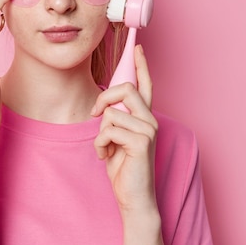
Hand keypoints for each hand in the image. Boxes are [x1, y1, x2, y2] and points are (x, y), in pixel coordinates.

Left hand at [93, 45, 157, 213]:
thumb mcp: (116, 138)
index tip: (137, 47)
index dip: (141, 65)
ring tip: (106, 149)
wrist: (133, 197)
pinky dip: (100, 145)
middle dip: (103, 99)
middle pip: (124, 89)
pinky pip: (108, 130)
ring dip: (100, 133)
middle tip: (94, 115)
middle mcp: (150, 120)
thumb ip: (116, 119)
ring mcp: (148, 130)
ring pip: (110, 113)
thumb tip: (104, 105)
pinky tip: (106, 156)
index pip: (145, 85)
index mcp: (145, 117)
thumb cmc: (123, 168)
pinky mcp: (141, 142)